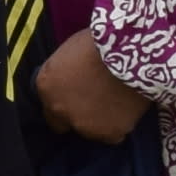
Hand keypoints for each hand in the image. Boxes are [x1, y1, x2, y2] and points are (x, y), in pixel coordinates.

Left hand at [32, 27, 146, 147]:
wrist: (128, 51)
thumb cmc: (98, 41)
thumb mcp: (68, 53)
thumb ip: (63, 74)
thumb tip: (68, 80)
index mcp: (46, 87)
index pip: (48, 106)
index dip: (63, 102)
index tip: (76, 96)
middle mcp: (61, 111)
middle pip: (67, 122)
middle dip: (78, 113)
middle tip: (96, 99)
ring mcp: (85, 126)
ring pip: (91, 130)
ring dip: (99, 120)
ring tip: (115, 101)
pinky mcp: (110, 134)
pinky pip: (114, 133)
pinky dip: (119, 123)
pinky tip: (127, 108)